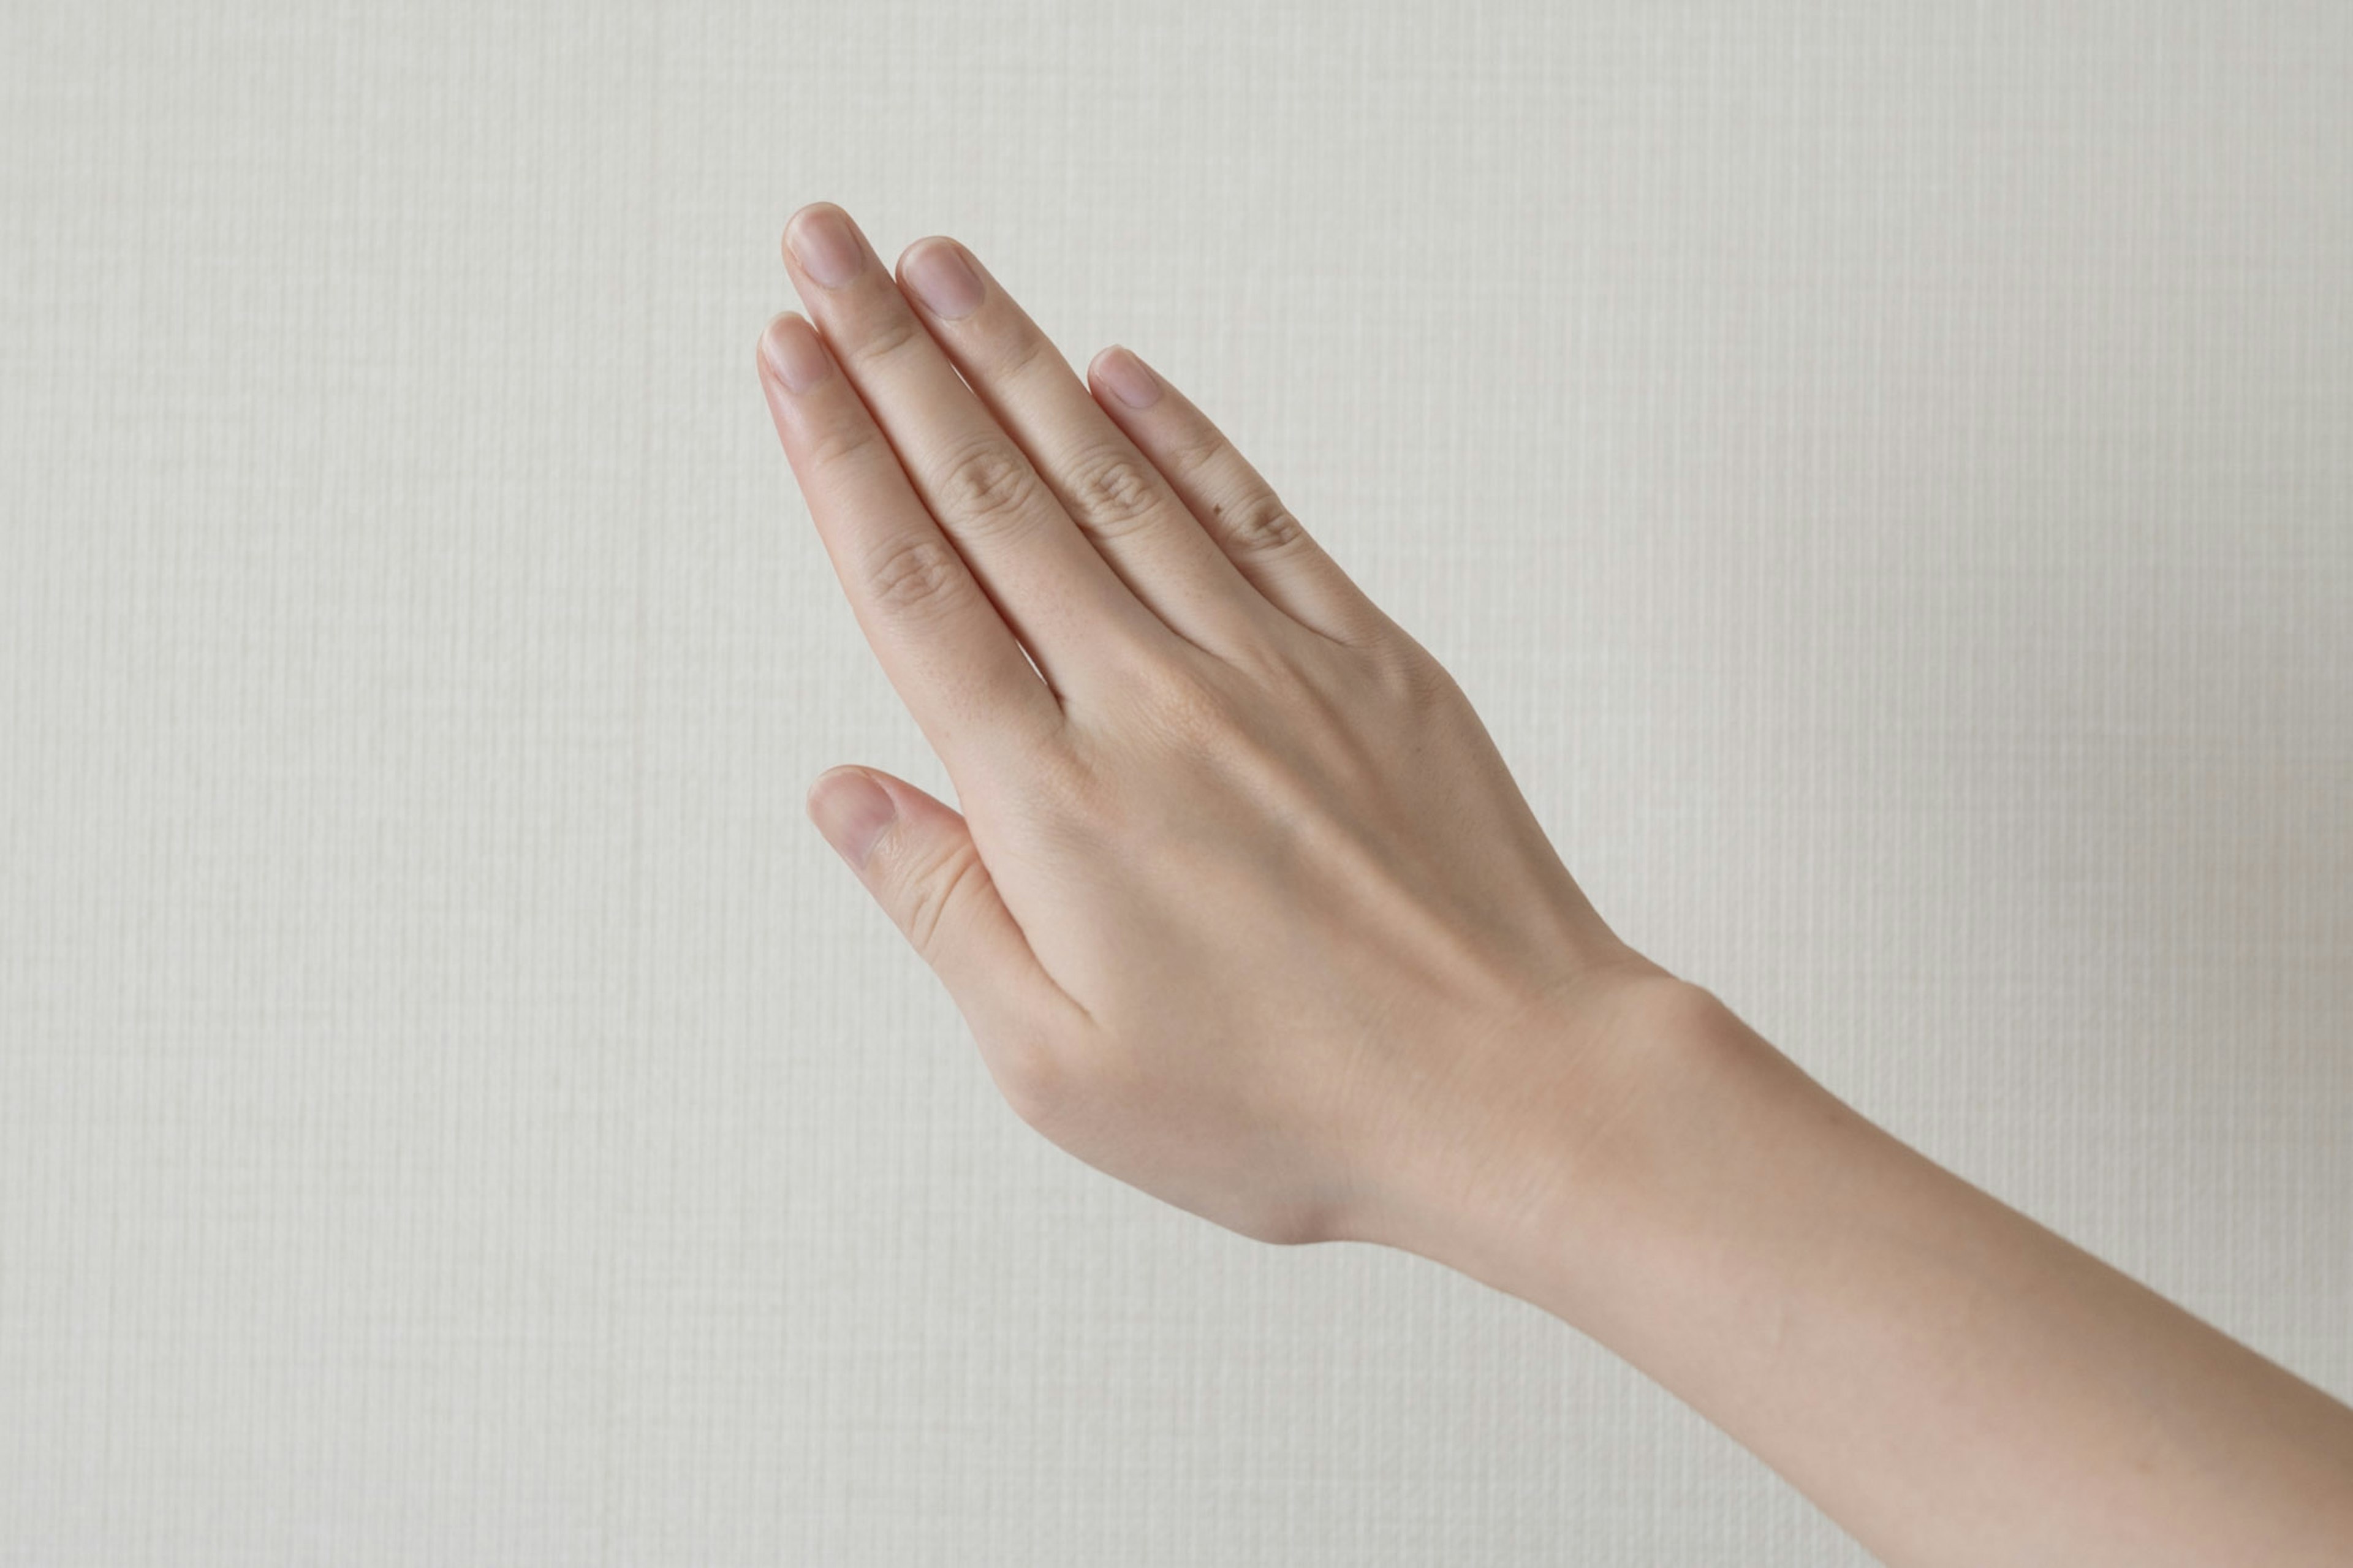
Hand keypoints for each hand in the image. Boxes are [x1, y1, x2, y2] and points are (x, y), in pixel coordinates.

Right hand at [757, 203, 1666, 1249]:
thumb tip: (845, 793)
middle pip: (992, 495)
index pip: (914, 587)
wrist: (1515, 1083)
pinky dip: (1181, 431)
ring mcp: (1266, 664)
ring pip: (1109, 476)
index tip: (783, 350)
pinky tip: (1119, 367)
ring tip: (938, 264)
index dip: (836, 456)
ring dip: (1012, 358)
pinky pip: (1253, 515)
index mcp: (1058, 800)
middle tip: (824, 240)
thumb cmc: (1291, 1104)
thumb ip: (943, 910)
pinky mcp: (1367, 659)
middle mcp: (1150, 700)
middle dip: (891, 355)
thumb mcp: (1064, 1068)